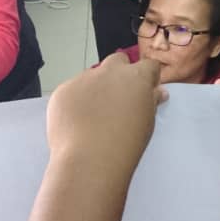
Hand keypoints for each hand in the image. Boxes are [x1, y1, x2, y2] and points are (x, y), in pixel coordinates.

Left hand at [47, 53, 167, 174]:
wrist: (89, 159)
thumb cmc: (126, 143)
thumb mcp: (147, 122)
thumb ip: (150, 101)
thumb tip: (157, 92)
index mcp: (136, 77)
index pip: (149, 65)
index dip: (148, 77)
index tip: (146, 91)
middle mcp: (109, 71)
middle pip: (117, 61)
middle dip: (120, 73)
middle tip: (118, 98)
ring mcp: (83, 79)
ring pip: (92, 77)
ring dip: (96, 89)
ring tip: (93, 117)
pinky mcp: (63, 91)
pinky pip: (72, 91)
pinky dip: (76, 102)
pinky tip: (76, 122)